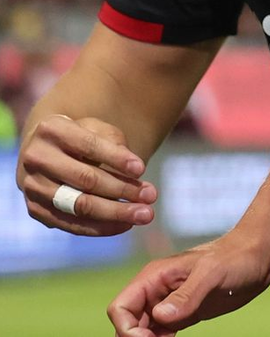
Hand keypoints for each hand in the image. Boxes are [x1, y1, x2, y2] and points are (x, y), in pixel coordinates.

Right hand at [18, 115, 155, 235]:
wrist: (43, 150)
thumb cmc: (79, 136)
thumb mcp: (95, 128)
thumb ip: (112, 142)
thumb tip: (134, 172)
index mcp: (52, 129)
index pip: (89, 146)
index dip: (116, 158)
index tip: (142, 169)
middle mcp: (37, 158)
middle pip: (85, 179)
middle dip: (122, 189)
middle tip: (152, 196)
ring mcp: (32, 187)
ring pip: (78, 205)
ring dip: (115, 213)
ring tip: (144, 214)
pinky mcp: (35, 210)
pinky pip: (70, 224)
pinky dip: (99, 227)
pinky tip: (124, 225)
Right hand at [108, 235, 269, 336]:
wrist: (257, 256)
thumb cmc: (235, 257)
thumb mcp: (211, 274)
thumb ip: (186, 295)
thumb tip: (159, 317)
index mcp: (155, 276)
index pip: (120, 308)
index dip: (126, 330)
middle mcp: (156, 290)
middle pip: (127, 323)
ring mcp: (168, 303)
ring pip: (141, 331)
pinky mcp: (182, 314)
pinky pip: (159, 334)